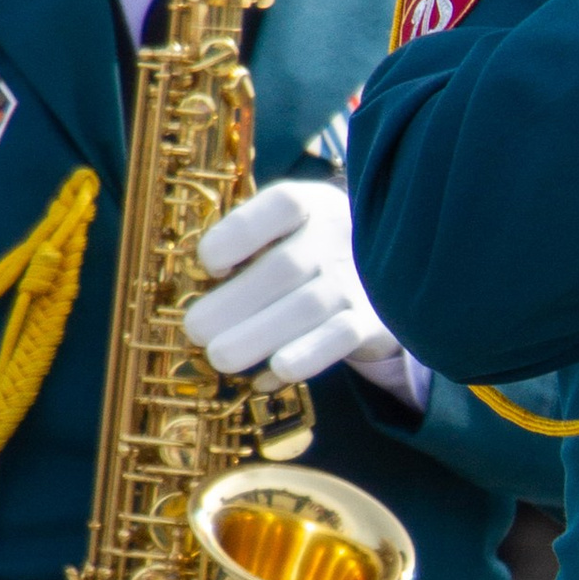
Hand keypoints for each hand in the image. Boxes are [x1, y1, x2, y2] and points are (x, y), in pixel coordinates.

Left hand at [189, 181, 400, 383]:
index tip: (210, 266)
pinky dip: (303, 359)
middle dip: (233, 303)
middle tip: (197, 330)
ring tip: (219, 357)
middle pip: (285, 267)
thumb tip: (204, 285)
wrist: (382, 276)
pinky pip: (338, 339)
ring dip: (258, 337)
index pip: (281, 205)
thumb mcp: (283, 230)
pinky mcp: (374, 320)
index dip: (238, 235)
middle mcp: (336, 236)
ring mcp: (358, 279)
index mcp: (309, 205)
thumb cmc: (307, 251)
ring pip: (309, 308)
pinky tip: (270, 374)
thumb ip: (246, 246)